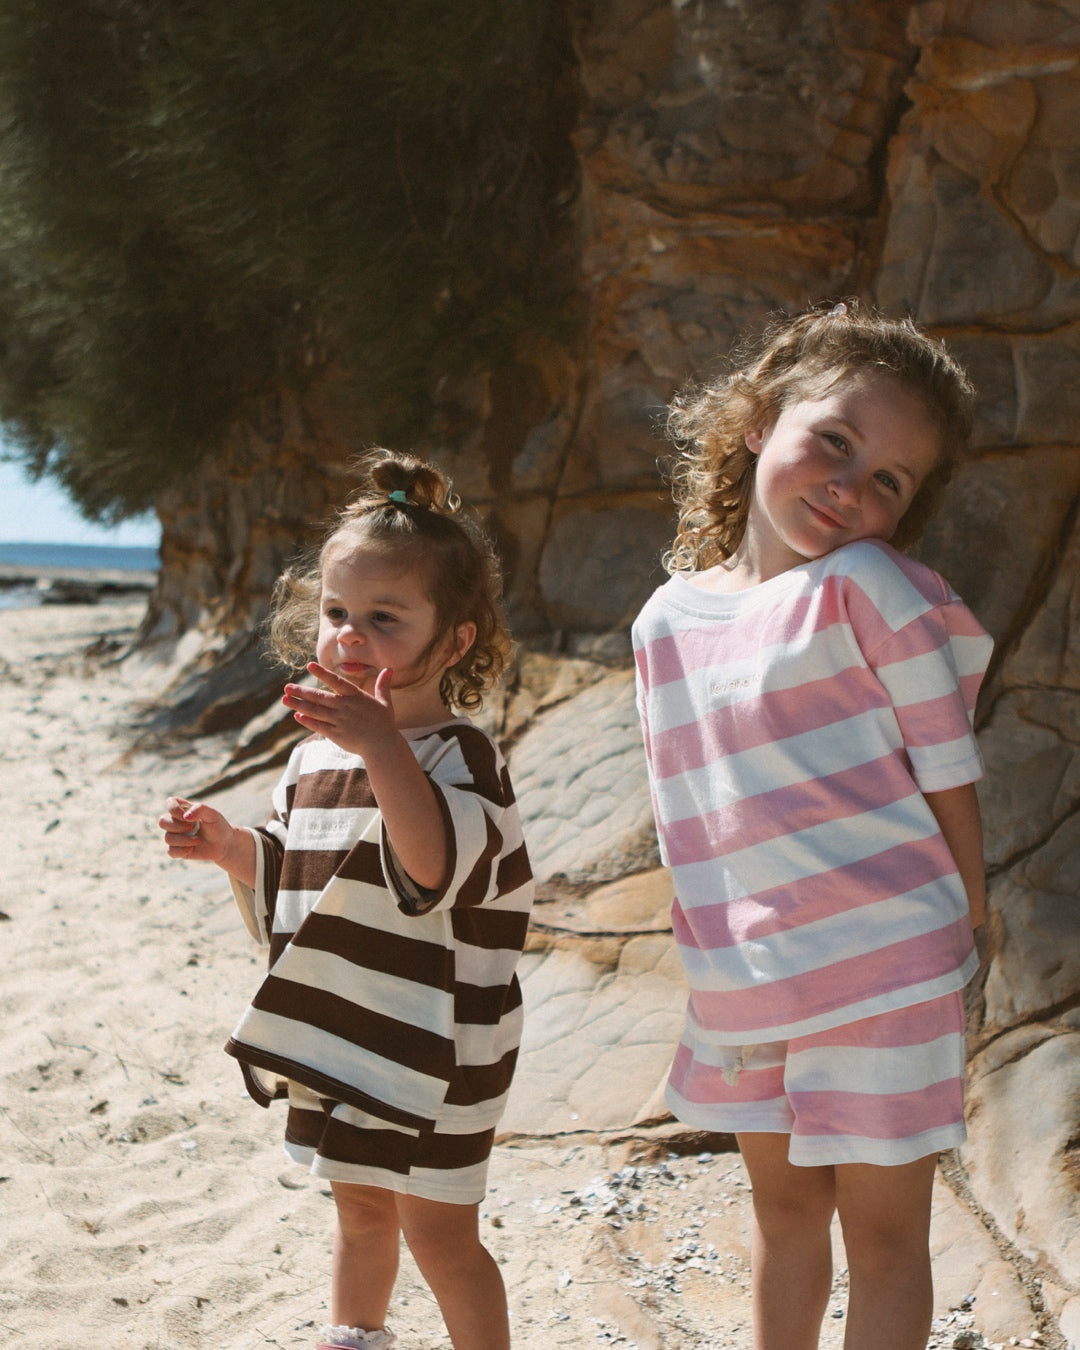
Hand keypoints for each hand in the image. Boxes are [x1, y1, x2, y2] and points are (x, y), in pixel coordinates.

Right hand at [158, 796, 233, 862]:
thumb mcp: (213, 815)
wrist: (224, 844)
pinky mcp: (178, 849)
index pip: (169, 802)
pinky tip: (192, 849)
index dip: (174, 809)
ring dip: (183, 840)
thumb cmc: (218, 826)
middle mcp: (176, 822)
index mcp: (183, 809)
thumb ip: (200, 809)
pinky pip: (171, 851)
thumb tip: (186, 816)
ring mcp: (176, 836)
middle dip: (176, 826)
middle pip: (162, 821)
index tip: (187, 816)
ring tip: (198, 840)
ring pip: (167, 838)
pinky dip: (181, 851)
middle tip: (191, 827)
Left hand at [282, 662, 397, 754]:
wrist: (382, 746)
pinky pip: (318, 726)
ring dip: (299, 705)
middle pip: (319, 697)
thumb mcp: (384, 702)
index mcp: (356, 697)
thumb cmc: (384, 723)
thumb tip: (389, 670)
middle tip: (287, 687)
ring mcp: (339, 721)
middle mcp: (345, 707)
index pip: (336, 682)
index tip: (309, 666)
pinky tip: (297, 716)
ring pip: (315, 711)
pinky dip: (307, 721)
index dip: (322, 673)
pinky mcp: (336, 734)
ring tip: (285, 700)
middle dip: (301, 691)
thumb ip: (383, 685)